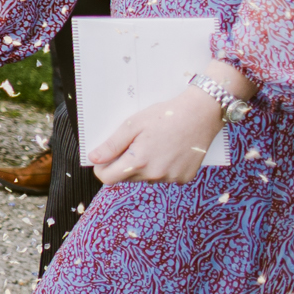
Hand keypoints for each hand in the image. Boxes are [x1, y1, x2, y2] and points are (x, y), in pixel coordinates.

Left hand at [91, 85, 232, 184]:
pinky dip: (161, 167)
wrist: (200, 114)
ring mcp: (172, 178)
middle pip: (127, 178)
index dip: (102, 167)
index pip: (109, 178)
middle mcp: (156, 175)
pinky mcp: (184, 178)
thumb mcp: (132, 125)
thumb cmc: (164, 116)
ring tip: (154, 144)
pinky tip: (168, 151)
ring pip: (146, 178)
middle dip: (124, 164)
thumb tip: (93, 159)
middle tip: (133, 143)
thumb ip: (112, 145)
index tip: (105, 156)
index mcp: (139, 162)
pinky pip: (164, 177)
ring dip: (143, 166)